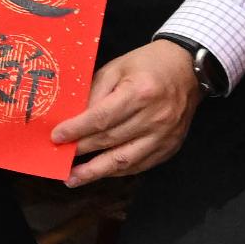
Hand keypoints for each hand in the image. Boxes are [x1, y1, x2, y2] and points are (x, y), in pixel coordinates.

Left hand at [51, 41, 200, 184]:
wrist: (188, 69)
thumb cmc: (148, 65)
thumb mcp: (116, 68)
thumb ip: (94, 93)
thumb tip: (73, 119)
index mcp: (140, 92)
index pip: (102, 118)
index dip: (77, 130)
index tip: (57, 137)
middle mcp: (155, 117)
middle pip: (110, 140)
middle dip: (81, 150)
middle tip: (59, 158)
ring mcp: (165, 136)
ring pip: (125, 160)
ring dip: (96, 172)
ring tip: (74, 178)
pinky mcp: (170, 147)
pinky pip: (140, 165)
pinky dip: (117, 171)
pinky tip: (100, 172)